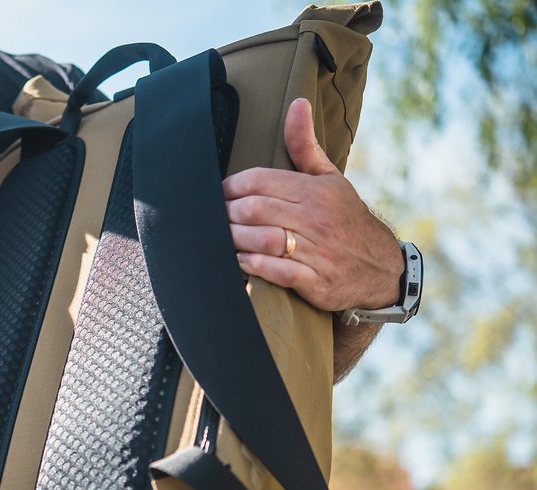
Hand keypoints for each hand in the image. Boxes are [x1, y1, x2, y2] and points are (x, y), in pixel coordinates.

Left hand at [222, 98, 401, 312]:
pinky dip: (252, 265)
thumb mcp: (330, 179)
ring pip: (261, 239)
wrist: (379, 266)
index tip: (218, 193)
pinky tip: (240, 260)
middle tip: (213, 217)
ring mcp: (317, 251)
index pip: (260, 181)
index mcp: (315, 191)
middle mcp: (316, 219)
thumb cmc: (345, 218)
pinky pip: (276, 271)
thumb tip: (296, 104)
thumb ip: (305, 145)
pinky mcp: (316, 281)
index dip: (231, 186)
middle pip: (254, 209)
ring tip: (221, 238)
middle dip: (227, 213)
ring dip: (234, 239)